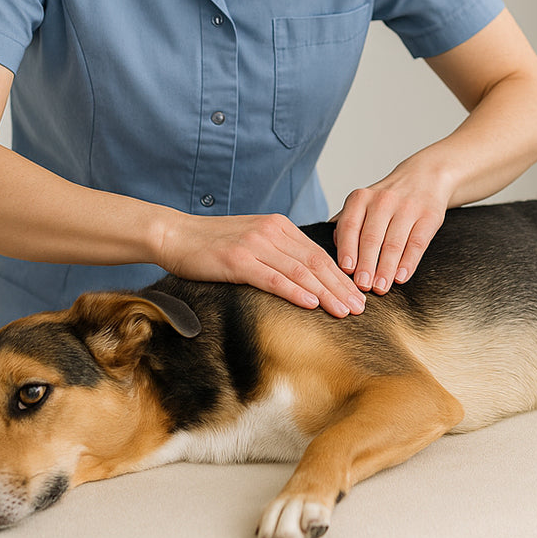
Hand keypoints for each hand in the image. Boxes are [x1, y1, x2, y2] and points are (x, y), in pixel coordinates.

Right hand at [154, 212, 364, 316]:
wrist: (175, 234)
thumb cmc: (212, 244)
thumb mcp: (253, 241)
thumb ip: (278, 252)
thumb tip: (306, 277)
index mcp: (279, 226)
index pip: (318, 254)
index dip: (341, 276)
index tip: (357, 295)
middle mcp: (273, 231)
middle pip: (316, 263)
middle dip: (341, 287)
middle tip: (361, 308)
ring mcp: (256, 245)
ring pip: (300, 271)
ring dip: (326, 293)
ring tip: (344, 311)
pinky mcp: (238, 260)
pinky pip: (273, 278)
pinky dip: (295, 291)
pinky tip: (311, 303)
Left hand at [332, 182, 447, 294]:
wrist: (425, 176)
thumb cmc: (388, 198)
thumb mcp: (364, 202)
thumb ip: (347, 223)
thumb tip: (331, 249)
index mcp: (361, 198)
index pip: (349, 226)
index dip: (347, 250)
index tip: (346, 271)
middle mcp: (383, 200)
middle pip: (371, 238)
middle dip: (366, 265)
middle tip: (362, 286)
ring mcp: (407, 207)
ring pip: (393, 243)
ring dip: (386, 269)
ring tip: (380, 287)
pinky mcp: (429, 216)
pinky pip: (417, 243)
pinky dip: (408, 263)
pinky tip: (401, 278)